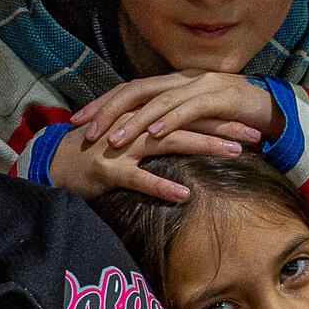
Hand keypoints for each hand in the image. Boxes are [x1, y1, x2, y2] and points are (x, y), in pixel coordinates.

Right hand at [48, 124, 242, 200]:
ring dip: (203, 146)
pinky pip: (138, 178)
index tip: (251, 123)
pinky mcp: (108, 169)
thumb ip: (156, 137)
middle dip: (223, 127)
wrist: (52, 162)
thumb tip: (189, 141)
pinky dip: (161, 186)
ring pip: (169, 143)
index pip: (188, 113)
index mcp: (142, 118)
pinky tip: (184, 195)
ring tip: (234, 152)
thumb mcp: (128, 139)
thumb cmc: (93, 153)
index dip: (220, 117)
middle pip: (186, 122)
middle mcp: (135, 126)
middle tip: (256, 134)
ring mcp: (121, 146)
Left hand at [71, 72, 279, 150]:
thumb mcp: (193, 117)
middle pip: (135, 90)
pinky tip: (154, 135)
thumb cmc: (230, 116)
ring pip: (158, 101)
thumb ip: (168, 119)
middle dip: (107, 110)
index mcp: (172, 82)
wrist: (274, 109)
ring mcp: (200, 86)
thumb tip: (137, 134)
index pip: (129, 89)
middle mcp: (181, 79)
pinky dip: (170, 121)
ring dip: (133, 122)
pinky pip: (189, 109)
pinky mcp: (219, 97)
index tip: (77, 120)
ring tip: (112, 140)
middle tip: (85, 131)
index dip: (102, 103)